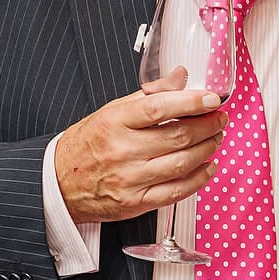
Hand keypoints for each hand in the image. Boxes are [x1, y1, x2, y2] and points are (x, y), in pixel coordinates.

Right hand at [56, 69, 226, 223]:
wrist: (59, 183)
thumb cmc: (88, 144)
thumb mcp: (112, 111)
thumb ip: (149, 95)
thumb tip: (180, 77)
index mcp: (115, 122)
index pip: (159, 108)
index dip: (191, 102)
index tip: (212, 98)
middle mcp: (122, 151)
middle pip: (177, 136)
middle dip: (207, 125)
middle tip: (219, 117)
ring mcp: (129, 179)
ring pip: (181, 163)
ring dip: (207, 149)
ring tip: (216, 137)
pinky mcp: (136, 202)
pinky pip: (176, 192)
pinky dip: (198, 179)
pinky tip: (208, 166)